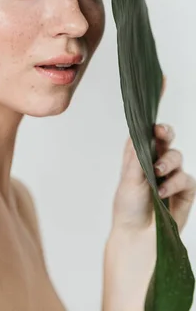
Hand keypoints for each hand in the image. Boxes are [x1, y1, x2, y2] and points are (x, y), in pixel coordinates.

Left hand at [102, 77, 195, 309]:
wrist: (139, 237)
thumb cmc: (127, 205)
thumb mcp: (129, 177)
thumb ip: (140, 154)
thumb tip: (146, 132)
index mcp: (137, 149)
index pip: (146, 122)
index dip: (154, 99)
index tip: (161, 77)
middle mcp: (154, 156)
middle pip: (165, 133)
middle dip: (164, 133)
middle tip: (160, 135)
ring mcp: (171, 172)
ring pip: (177, 155)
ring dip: (168, 164)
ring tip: (157, 178)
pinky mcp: (184, 188)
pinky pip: (186, 178)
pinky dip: (175, 184)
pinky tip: (164, 193)